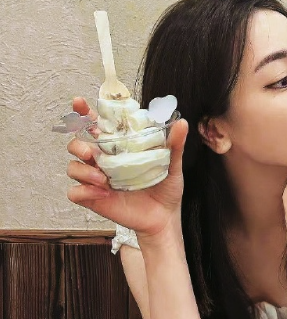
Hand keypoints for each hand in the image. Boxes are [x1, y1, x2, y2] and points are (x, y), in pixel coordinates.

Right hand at [66, 97, 187, 240]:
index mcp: (117, 146)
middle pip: (76, 144)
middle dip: (78, 144)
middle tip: (93, 153)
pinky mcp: (93, 198)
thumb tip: (182, 123)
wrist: (164, 216)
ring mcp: (95, 179)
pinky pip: (74, 192)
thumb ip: (174, 144)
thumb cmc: (165, 187)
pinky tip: (103, 193)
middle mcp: (103, 160)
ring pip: (72, 167)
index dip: (83, 112)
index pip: (95, 125)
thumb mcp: (172, 163)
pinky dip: (84, 190)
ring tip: (103, 179)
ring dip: (83, 170)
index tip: (79, 102)